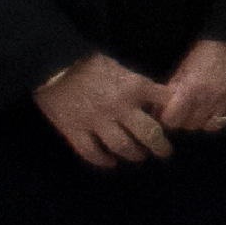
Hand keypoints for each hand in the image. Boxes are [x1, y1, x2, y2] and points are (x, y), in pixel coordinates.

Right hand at [33, 53, 173, 166]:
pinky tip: (110, 161)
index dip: (173, 113)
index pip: (165, 103)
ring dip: (134, 154)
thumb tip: (153, 99)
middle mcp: (120, 107)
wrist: (51, 64)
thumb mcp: (120, 67)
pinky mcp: (74, 131)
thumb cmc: (88, 62)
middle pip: (149, 133)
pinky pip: (91, 152)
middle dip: (160, 146)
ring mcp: (97, 121)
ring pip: (123, 146)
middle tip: (164, 152)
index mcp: (135, 87)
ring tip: (139, 155)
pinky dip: (102, 160)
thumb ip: (136, 85)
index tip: (173, 122)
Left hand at [155, 40, 225, 137]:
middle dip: (186, 119)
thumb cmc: (204, 53)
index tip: (171, 112)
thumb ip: (171, 92)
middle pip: (191, 125)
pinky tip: (222, 105)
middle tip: (188, 109)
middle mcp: (212, 100)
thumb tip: (158, 111)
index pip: (172, 121)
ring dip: (205, 120)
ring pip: (211, 126)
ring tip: (205, 108)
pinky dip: (225, 116)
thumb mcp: (181, 70)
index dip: (169, 117)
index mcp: (192, 91)